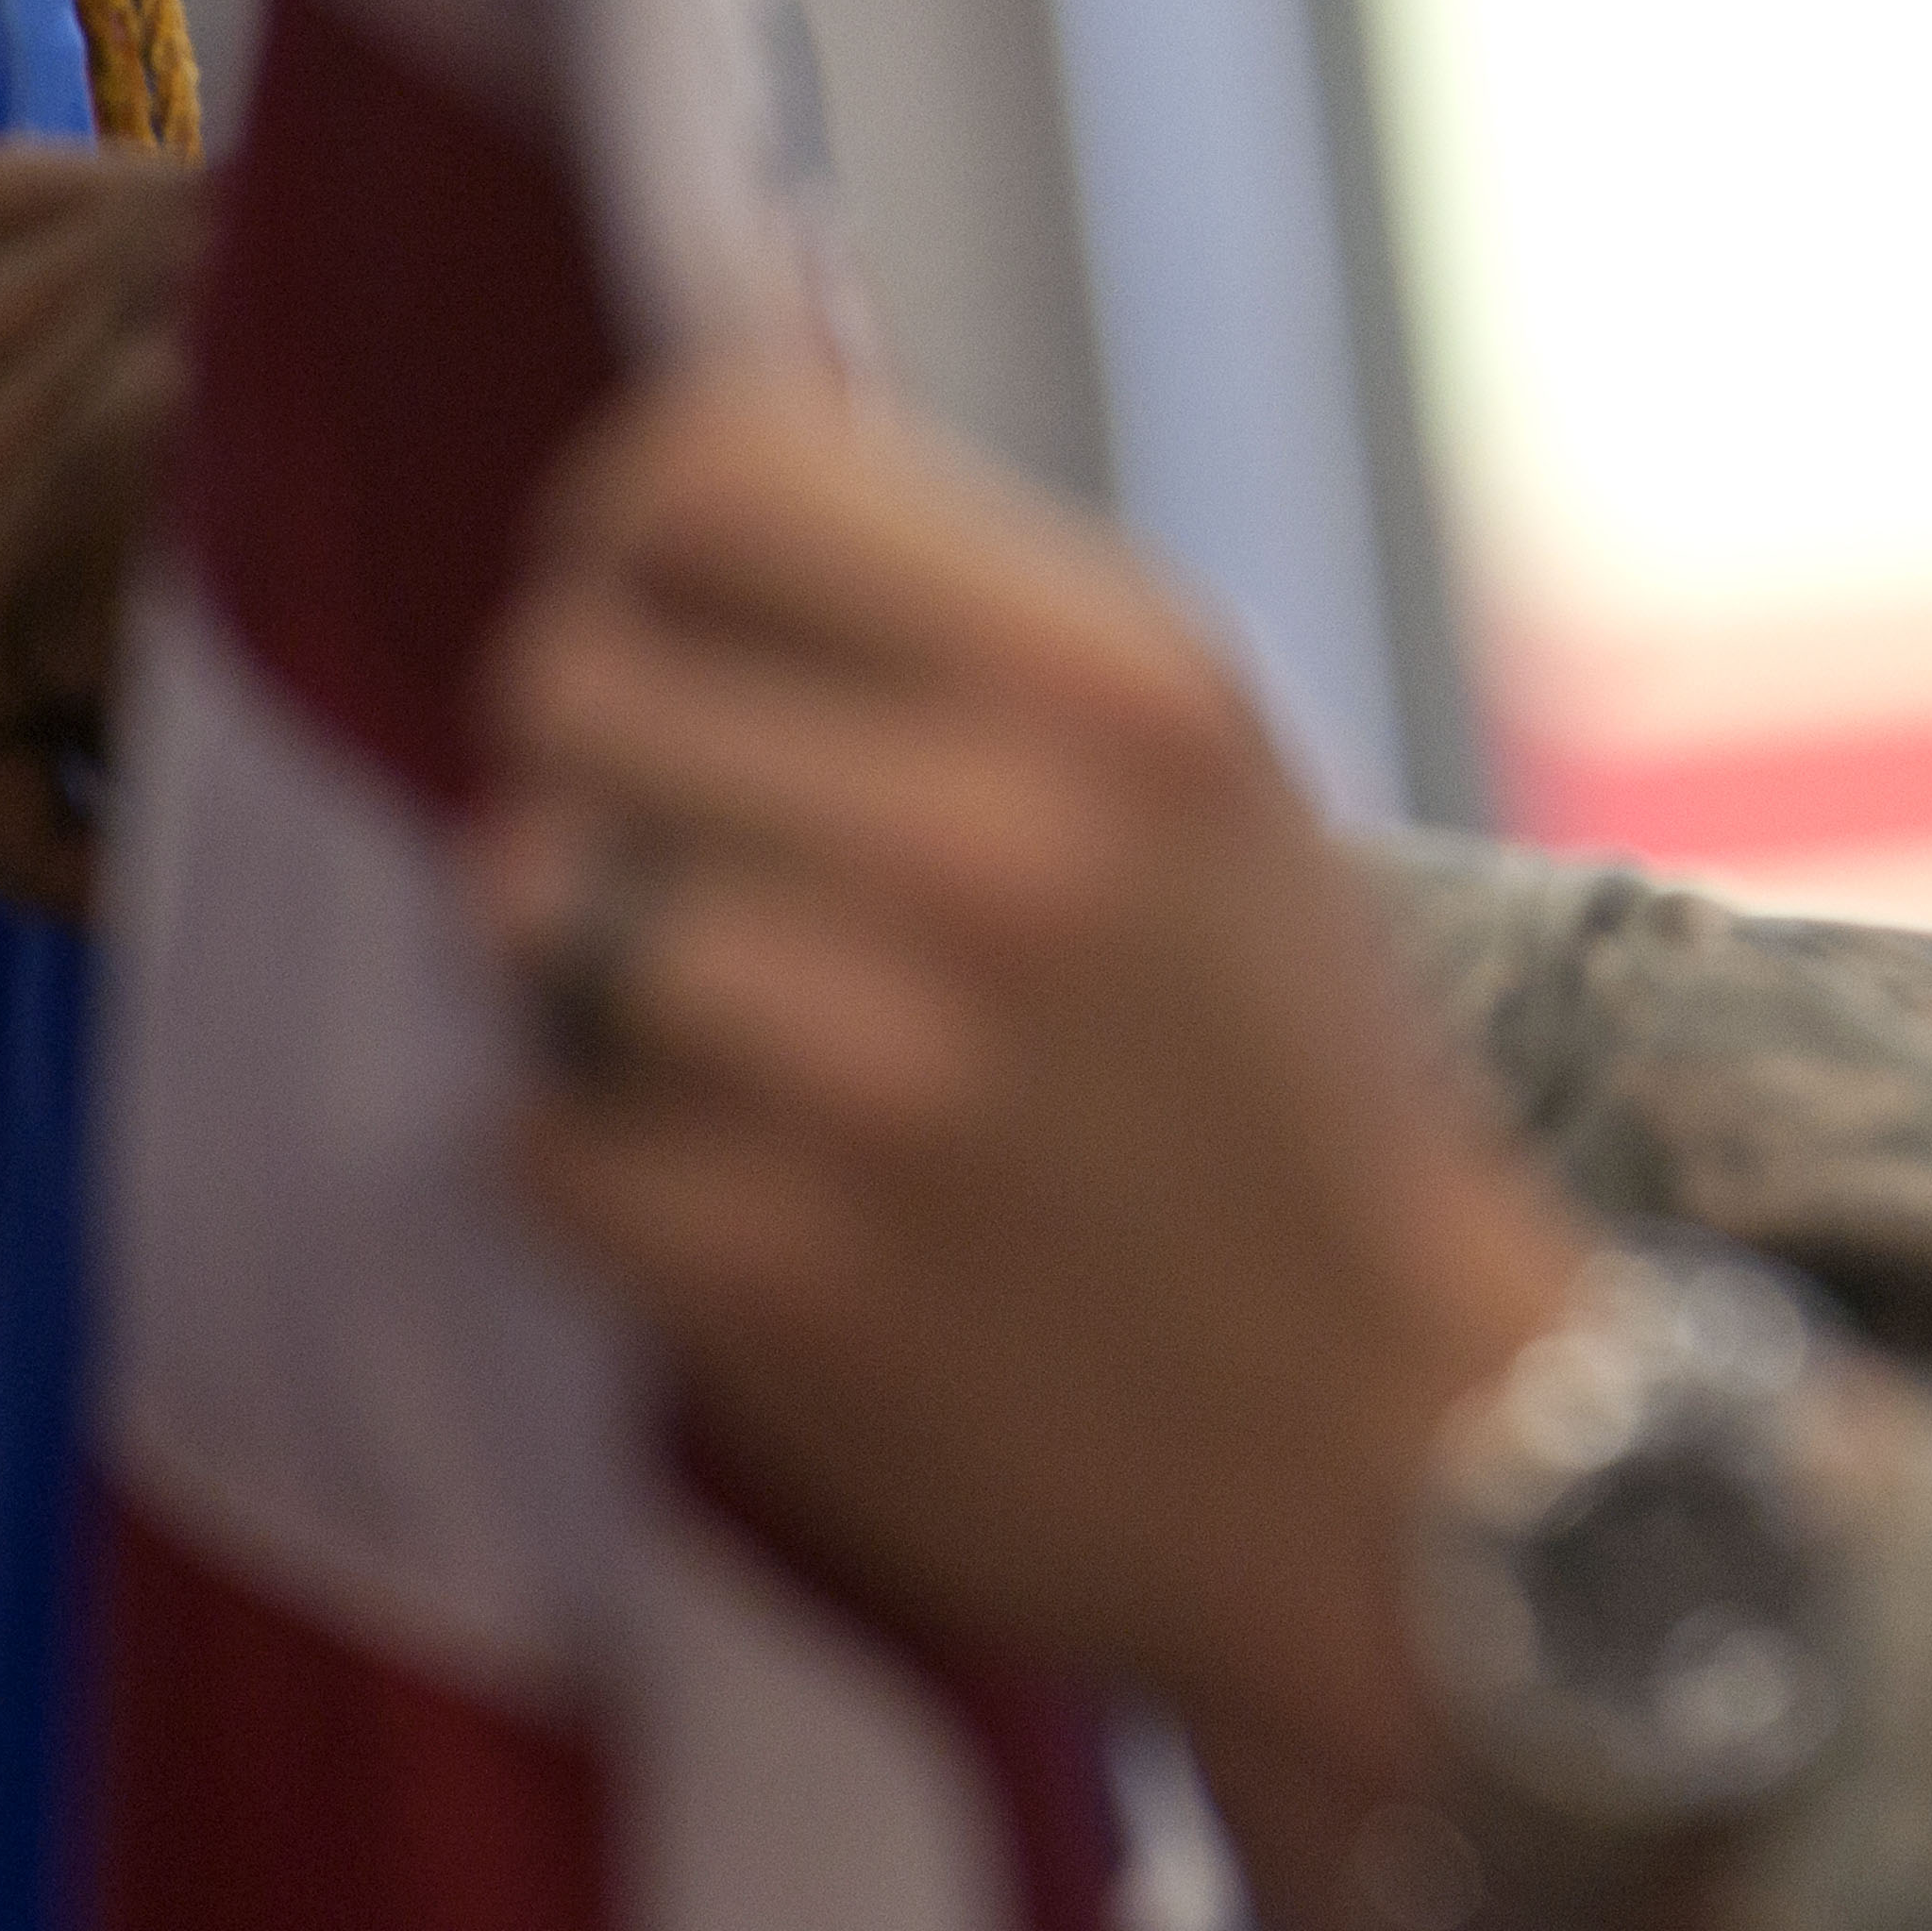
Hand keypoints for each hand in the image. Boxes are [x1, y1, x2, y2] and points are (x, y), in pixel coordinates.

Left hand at [473, 373, 1587, 1800]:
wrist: (1400, 1460)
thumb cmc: (1277, 1098)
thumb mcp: (1202, 794)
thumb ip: (960, 640)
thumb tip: (672, 499)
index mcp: (1121, 686)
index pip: (703, 470)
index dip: (637, 543)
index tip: (675, 632)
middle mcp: (996, 841)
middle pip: (570, 679)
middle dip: (616, 772)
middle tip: (720, 871)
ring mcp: (872, 1063)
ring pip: (531, 904)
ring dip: (604, 978)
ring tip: (759, 1046)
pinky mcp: (768, 1269)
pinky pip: (537, 1130)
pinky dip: (619, 1171)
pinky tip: (773, 1204)